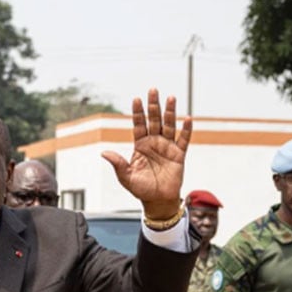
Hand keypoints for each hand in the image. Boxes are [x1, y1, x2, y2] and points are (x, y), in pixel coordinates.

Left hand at [101, 89, 192, 219]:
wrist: (157, 201)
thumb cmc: (141, 189)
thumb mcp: (126, 177)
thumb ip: (117, 164)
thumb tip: (104, 153)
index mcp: (140, 146)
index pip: (139, 125)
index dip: (138, 113)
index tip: (136, 99)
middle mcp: (154, 143)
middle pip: (154, 120)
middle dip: (153, 105)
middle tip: (153, 90)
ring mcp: (167, 147)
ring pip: (169, 125)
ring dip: (170, 112)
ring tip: (171, 97)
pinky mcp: (179, 155)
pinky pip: (183, 140)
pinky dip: (186, 130)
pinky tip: (187, 119)